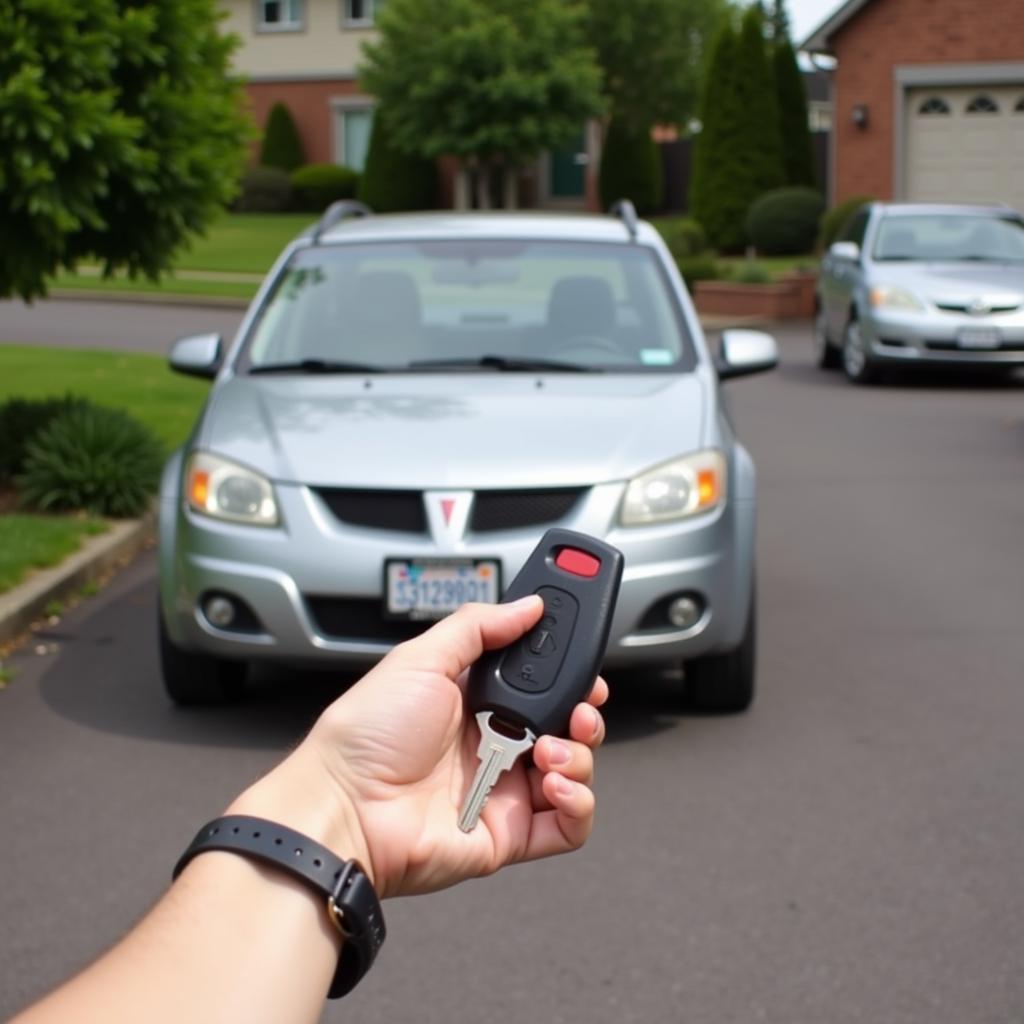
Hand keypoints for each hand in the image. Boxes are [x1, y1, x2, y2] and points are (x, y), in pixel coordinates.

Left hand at [236, 597, 606, 898]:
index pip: (539, 685)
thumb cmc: (366, 735)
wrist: (345, 807)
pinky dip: (578, 804)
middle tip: (580, 708)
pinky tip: (555, 785)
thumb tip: (527, 605)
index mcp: (475, 702)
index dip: (567, 676)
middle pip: (566, 727)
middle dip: (584, 714)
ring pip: (575, 772)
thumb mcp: (421, 659)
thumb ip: (477, 627)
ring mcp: (504, 791)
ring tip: (550, 752)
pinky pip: (569, 826)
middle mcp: (493, 745)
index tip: (583, 666)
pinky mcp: (510, 834)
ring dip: (580, 757)